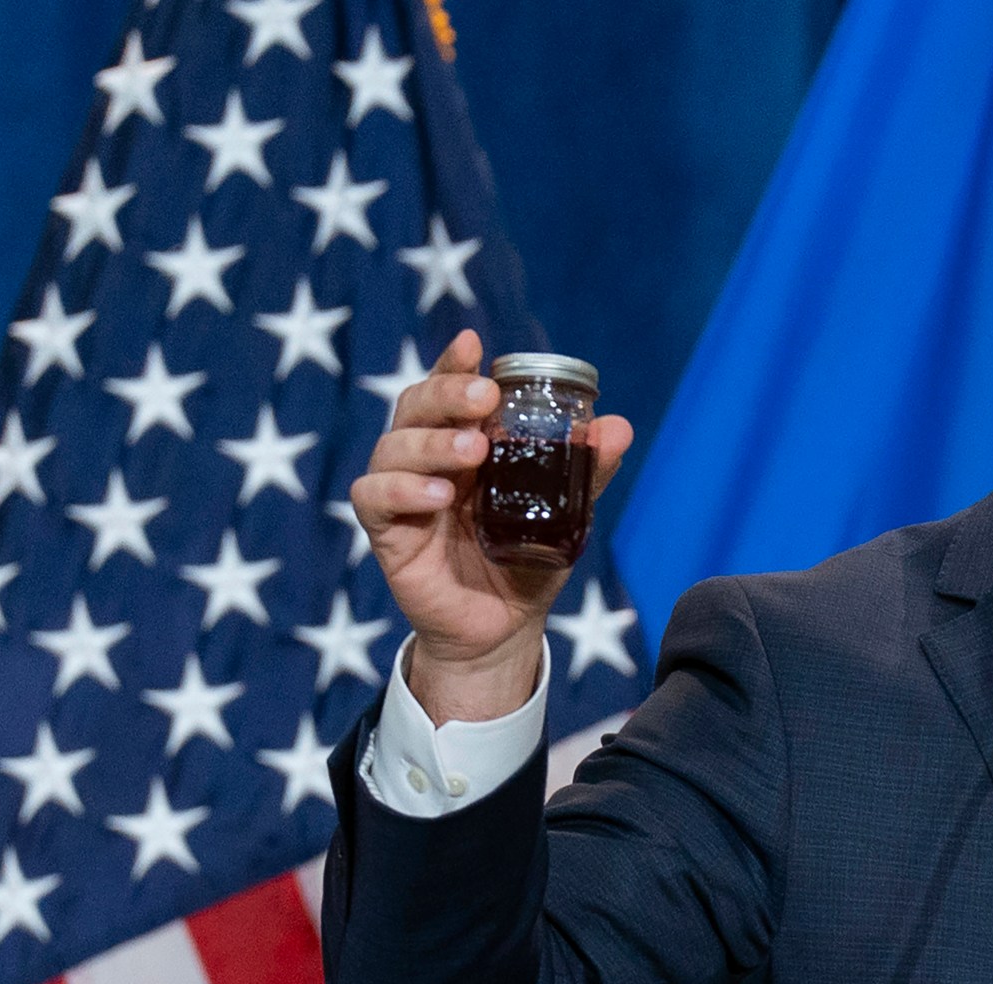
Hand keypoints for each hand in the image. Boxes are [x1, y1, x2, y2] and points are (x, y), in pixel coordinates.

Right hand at [350, 330, 633, 722]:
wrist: (505, 630)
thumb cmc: (528, 563)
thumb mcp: (566, 516)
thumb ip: (585, 473)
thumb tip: (618, 427)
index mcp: (465, 444)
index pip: (450, 391)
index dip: (454, 364)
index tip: (474, 344)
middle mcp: (428, 461)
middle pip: (416, 406)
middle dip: (446, 393)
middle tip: (483, 396)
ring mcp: (403, 495)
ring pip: (393, 447)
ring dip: (431, 443)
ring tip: (472, 451)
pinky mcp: (386, 533)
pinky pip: (374, 499)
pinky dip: (403, 491)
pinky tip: (439, 498)